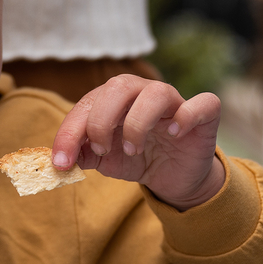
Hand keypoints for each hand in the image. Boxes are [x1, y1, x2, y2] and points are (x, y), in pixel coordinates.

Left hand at [51, 75, 224, 210]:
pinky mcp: (204, 115)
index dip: (69, 132)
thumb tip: (58, 158)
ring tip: (131, 149)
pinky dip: (187, 116)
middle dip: (101, 120)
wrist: (173, 177)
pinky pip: (203, 103)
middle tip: (100, 150)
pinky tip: (175, 134)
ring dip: (137, 123)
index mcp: (113, 98)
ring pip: (156, 92)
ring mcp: (175, 101)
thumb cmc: (135, 158)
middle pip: (119, 86)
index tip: (61, 162)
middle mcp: (142, 92)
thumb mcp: (103, 159)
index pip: (87, 104)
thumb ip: (81, 153)